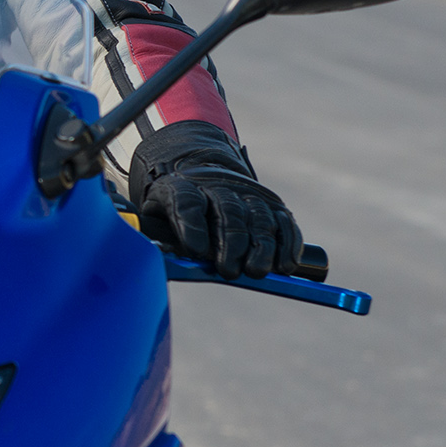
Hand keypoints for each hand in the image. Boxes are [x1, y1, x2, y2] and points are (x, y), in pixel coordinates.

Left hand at [130, 121, 301, 280]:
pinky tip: (285, 265)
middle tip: (229, 271)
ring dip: (261, 246)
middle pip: (228, 210)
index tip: (195, 251)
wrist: (202, 175)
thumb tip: (160, 257)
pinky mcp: (272, 203)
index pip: (186, 201)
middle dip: (230, 243)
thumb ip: (159, 235)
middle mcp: (218, 185)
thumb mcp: (157, 215)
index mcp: (182, 185)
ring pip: (259, 216)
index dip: (191, 225)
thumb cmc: (176, 207)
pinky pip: (284, 221)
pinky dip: (288, 243)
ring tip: (256, 271)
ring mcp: (248, 192)